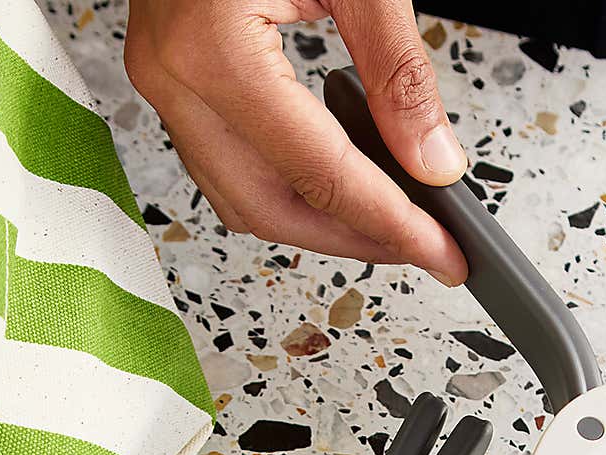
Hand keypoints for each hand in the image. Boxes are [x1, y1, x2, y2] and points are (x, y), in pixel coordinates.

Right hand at [125, 0, 468, 281]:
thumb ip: (399, 71)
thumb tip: (434, 162)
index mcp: (213, 48)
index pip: (322, 175)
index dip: (392, 226)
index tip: (444, 255)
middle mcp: (172, 75)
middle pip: (271, 209)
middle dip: (354, 241)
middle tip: (425, 251)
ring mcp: (161, 77)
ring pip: (242, 197)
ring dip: (320, 221)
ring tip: (393, 222)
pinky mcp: (170, 71)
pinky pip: (229, 159)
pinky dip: (290, 183)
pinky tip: (346, 179)